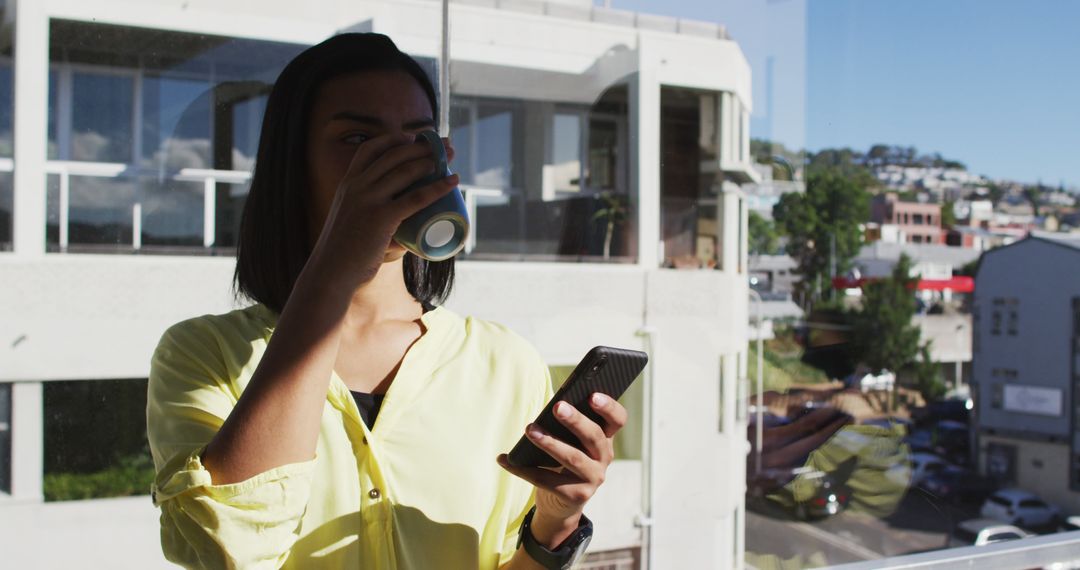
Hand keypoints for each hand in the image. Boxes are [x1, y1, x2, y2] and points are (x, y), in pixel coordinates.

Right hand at [309, 133, 458, 288]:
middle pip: (394, 155)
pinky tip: (452, 182)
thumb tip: (402, 234)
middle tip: (443, 145)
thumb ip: (370, 219)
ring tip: (449, 157)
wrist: (331, 272)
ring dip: (431, 160)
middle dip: (422, 146)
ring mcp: (369, 200)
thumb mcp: (350, 222)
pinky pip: (416, 198)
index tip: (413, 137)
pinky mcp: (382, 218)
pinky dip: (438, 187)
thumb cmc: (342, 253)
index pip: (369, 149)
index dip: (394, 139)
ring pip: (406, 171)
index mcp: (347, 183)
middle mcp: (357, 186)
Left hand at [497, 393, 626, 545]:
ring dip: (550, 443)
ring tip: (529, 430)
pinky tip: (505, 459)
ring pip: (573, 458)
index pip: (617, 419)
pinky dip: (523, 469)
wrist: (560, 503)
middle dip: (576, 421)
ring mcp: (593, 479)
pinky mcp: (576, 496)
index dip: (608, 407)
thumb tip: (548, 409)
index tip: (592, 395)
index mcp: (605, 438)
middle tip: (557, 407)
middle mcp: (604, 458)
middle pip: (594, 436)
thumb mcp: (569, 441)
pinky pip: (546, 481)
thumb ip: (565, 426)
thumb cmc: (563, 460)